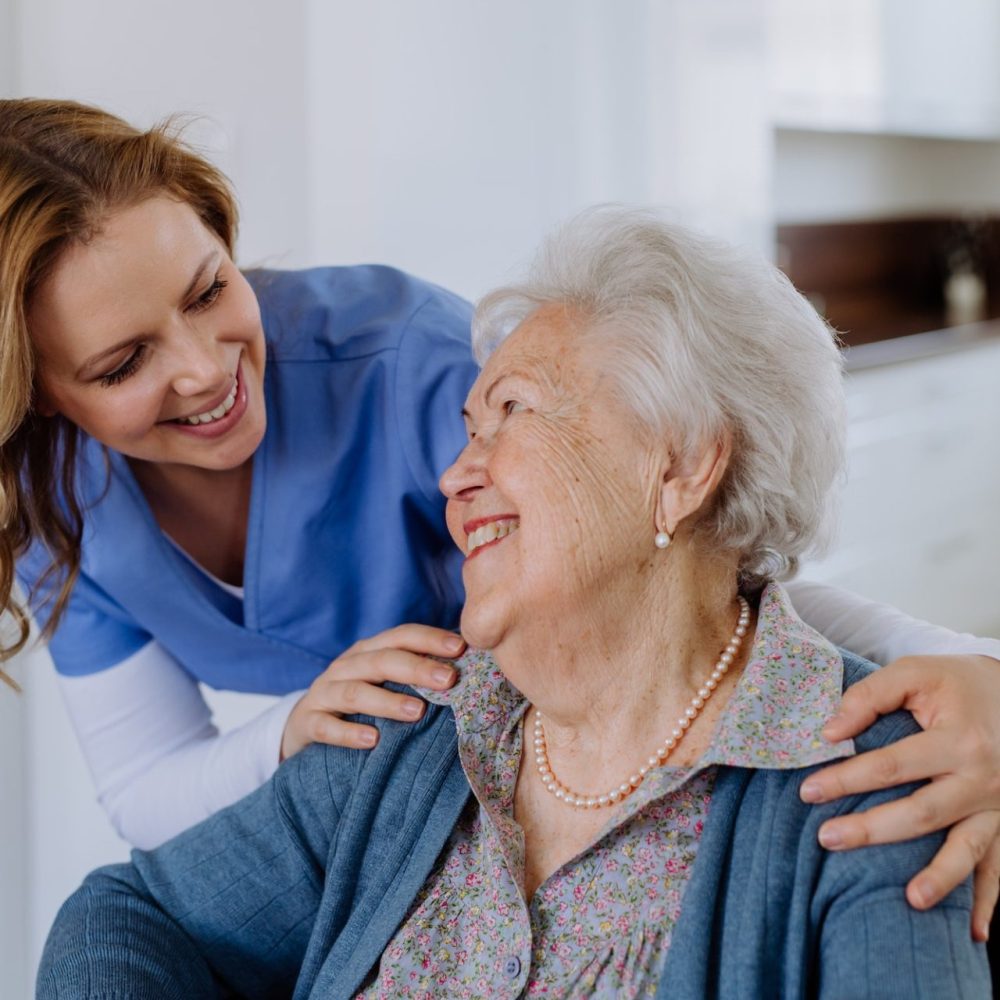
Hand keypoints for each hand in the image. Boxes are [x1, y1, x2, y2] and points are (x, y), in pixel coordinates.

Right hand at [280, 624, 463, 760]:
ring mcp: (325, 693)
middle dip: (417, 668)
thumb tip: (468, 671)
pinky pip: (326, 726)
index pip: (401, 636)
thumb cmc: (358, 702)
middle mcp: (346, 666)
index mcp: (369, 651)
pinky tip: (372, 740)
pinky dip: (349, 733)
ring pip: (355, 692)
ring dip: (387, 701)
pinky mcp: (308, 722)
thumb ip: (414, 675)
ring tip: (417, 712)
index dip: (430, 639)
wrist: (302, 726)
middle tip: (448, 680)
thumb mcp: (382, 682)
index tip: (461, 648)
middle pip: (382, 660)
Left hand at [798, 654, 999, 940]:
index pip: (892, 765)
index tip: (809, 790)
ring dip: (940, 877)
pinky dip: (988, 899)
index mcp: (959, 739)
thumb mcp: (917, 672)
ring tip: (909, 899)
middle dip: (872, 830)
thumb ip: (870, 696)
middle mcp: (983, 778)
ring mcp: (999, 805)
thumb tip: (830, 731)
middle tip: (826, 838)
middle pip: (922, 812)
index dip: (847, 778)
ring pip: (966, 847)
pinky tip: (974, 931)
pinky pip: (999, 864)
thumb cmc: (959, 681)